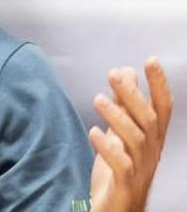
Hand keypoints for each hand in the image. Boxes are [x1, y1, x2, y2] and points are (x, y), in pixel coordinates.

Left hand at [89, 57, 172, 211]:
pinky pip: (121, 165)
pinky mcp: (123, 185)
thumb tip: (124, 73)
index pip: (163, 109)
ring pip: (136, 140)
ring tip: (98, 99)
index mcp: (151, 139)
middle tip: (114, 74)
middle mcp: (150, 153)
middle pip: (150, 120)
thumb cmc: (118, 170)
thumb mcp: (121, 134)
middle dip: (134, 95)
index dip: (159, 85)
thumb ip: (124, 106)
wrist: (115, 211)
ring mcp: (139, 169)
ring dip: (118, 117)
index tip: (150, 60)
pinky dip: (108, 147)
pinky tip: (94, 133)